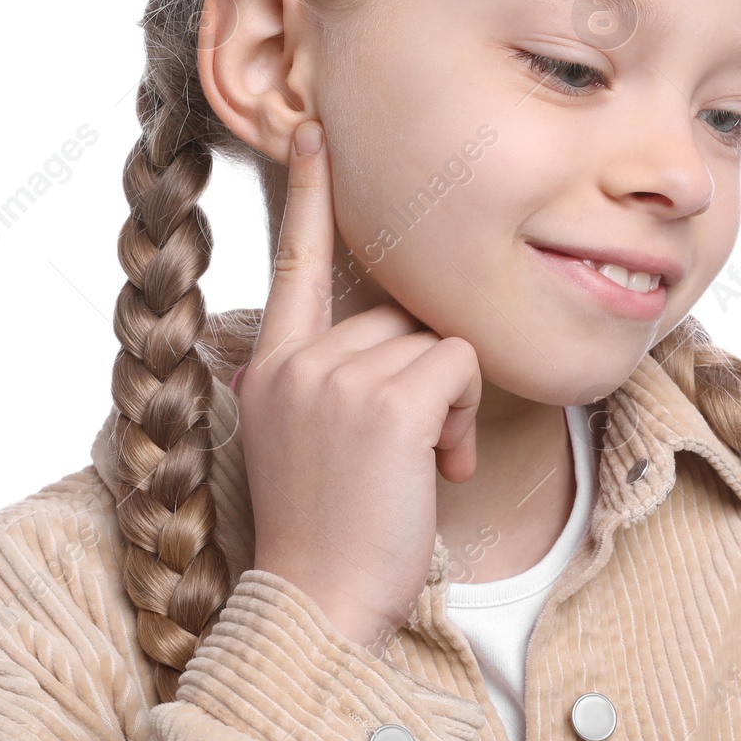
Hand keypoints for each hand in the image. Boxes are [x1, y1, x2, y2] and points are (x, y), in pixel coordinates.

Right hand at [239, 119, 481, 653]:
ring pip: (436, 339)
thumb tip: (402, 336)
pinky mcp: (385, 401)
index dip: (307, 193)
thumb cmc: (328, 532)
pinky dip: (469, 413)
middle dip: (426, 373)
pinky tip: (445, 465)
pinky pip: (460, 364)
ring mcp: (335, 377)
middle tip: (418, 448)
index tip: (315, 131)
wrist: (318, 609)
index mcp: (271, 365)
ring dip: (452, 401)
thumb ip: (333, 377)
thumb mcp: (307, 439)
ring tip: (424, 465)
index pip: (293, 261)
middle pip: (398, 312)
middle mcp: (295, 360)